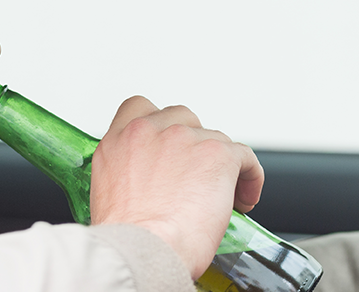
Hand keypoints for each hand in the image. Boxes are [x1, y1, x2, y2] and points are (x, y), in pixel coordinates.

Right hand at [89, 96, 264, 278]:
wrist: (145, 251)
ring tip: (222, 197)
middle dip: (194, 145)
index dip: (161, 126)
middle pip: (184, 118)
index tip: (170, 148)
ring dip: (220, 165)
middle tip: (197, 178)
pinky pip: (244, 157)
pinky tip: (244, 198)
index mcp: (118, 141)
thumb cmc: (131, 239)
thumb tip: (153, 187)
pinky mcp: (217, 153)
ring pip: (215, 139)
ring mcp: (185, 138)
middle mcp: (149, 131)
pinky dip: (249, 177)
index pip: (140, 108)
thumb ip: (129, 175)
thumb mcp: (109, 197)